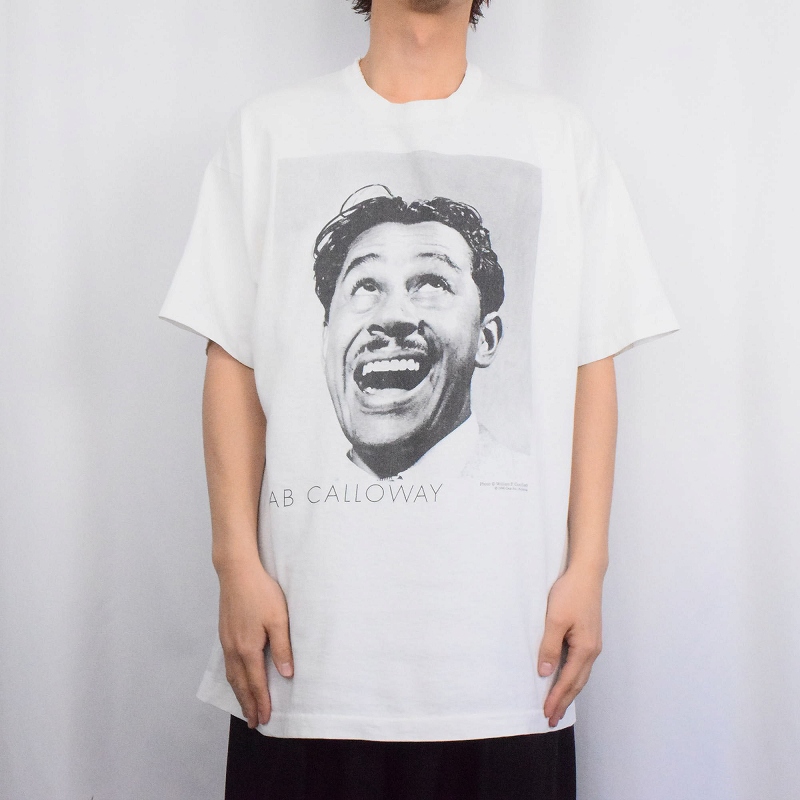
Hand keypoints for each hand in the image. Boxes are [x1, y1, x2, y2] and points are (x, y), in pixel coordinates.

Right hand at [218, 559, 293, 728]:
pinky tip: (236, 678)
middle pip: (240, 684)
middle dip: (247, 704)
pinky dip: (232, 678)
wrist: (237, 571)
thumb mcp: (279, 619)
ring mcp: (226, 640)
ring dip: (239, 693)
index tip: (264, 719)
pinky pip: (227, 663)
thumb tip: (286, 674)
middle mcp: (233, 648)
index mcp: (248, 648)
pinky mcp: (224, 632)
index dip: (261, 702)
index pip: (255, 683)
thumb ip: (282, 648)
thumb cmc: (261, 592)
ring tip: (245, 706)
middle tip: (253, 723)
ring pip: (231, 675)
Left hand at [538, 565, 603, 726]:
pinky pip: (580, 664)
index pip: (568, 681)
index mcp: (585, 649)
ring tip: (557, 705)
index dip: (557, 698)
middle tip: (551, 719)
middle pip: (577, 683)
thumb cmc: (570, 594)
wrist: (586, 574)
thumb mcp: (555, 620)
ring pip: (580, 675)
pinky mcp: (589, 636)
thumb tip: (545, 673)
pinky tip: (564, 679)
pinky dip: (572, 677)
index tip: (546, 714)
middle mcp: (592, 650)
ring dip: (568, 691)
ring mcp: (592, 644)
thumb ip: (550, 647)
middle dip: (564, 702)